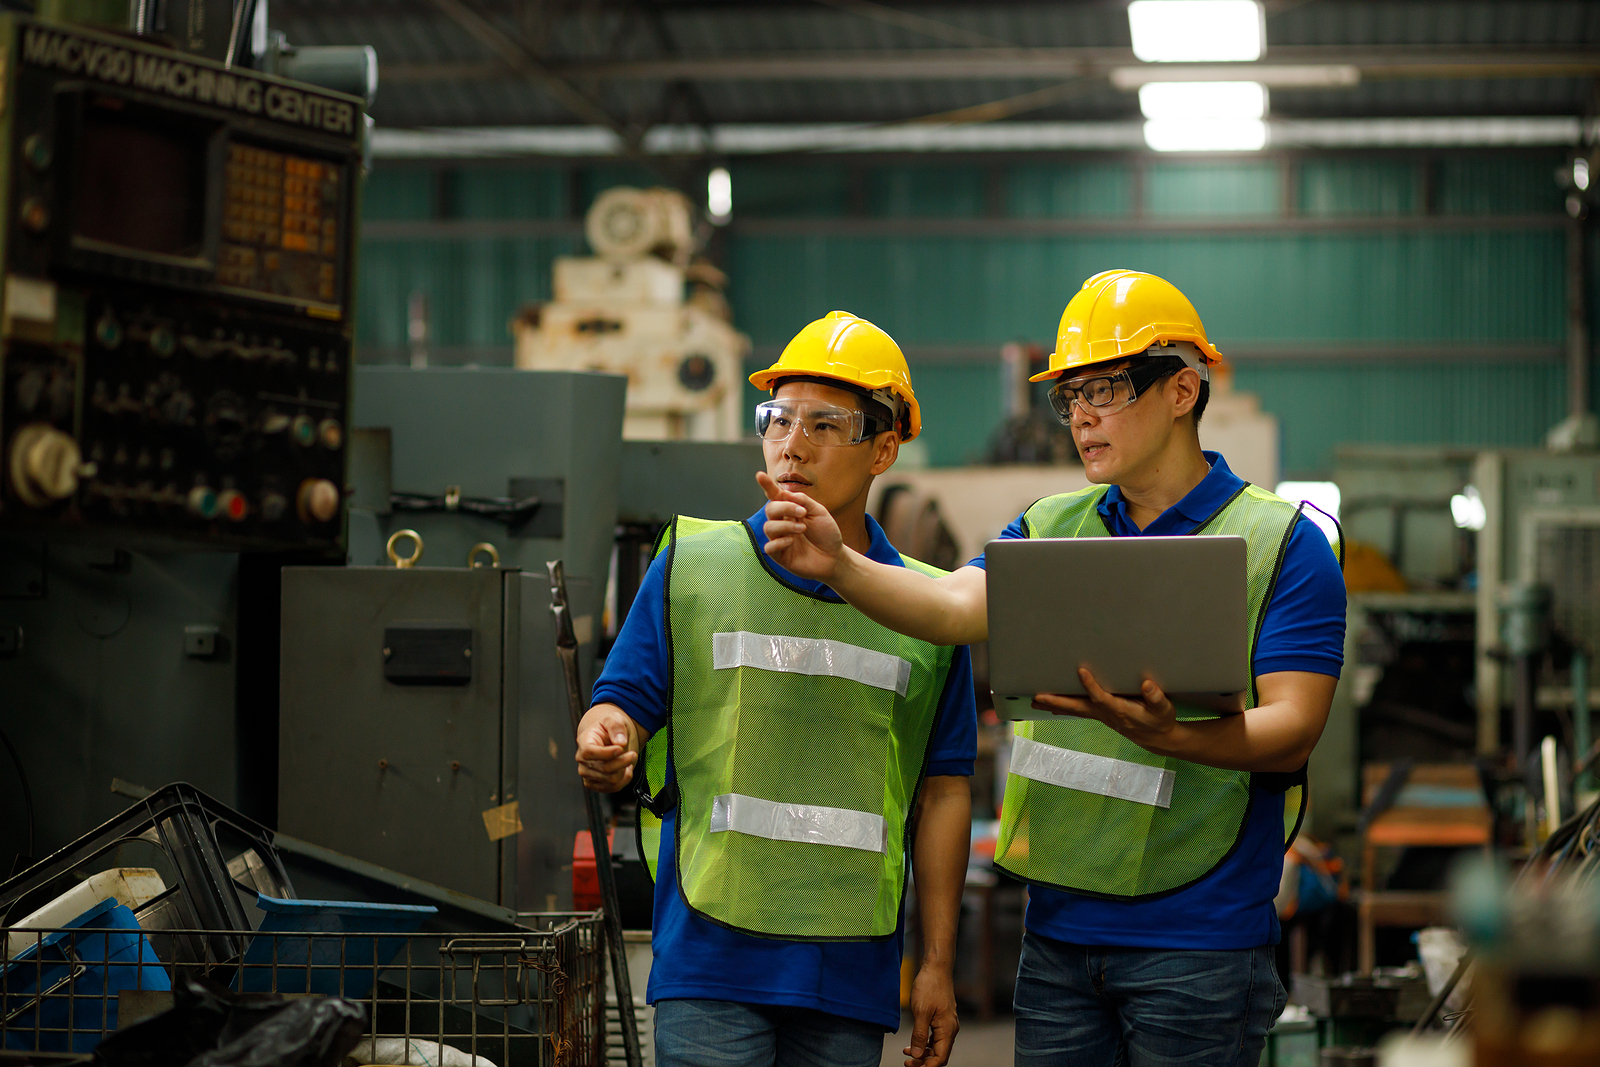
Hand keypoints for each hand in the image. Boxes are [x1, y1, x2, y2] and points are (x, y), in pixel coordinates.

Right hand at [574, 704, 639, 792]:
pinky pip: (612, 788)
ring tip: (628, 760)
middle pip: (604, 768)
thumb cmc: (608, 728)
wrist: (606, 737)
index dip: (607, 753)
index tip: (621, 748)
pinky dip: (623, 780)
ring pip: (610, 780)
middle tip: (633, 754)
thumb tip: (620, 742)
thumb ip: (616, 727)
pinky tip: (626, 769)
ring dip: (624, 770)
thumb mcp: (614, 719)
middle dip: (623, 761)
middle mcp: (582, 759)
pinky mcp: (595, 783)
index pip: (590, 752)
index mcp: (584, 741)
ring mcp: (587, 773)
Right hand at [756, 471, 845, 580]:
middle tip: (803, 512)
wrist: (834, 557)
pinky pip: (770, 547)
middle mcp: (783, 523)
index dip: (767, 486)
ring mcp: (780, 539)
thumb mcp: (819, 512)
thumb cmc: (826, 534)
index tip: (759, 475)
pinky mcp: (780, 556)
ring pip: (769, 527)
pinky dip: (779, 542)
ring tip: (802, 529)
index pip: (775, 497)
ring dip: (785, 526)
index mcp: (791, 511)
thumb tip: (786, 493)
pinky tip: (792, 542)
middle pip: (770, 509)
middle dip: (784, 508)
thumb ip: (803, 501)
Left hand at [902, 964, 957, 1066]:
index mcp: (947, 1029)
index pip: (941, 1058)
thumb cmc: (929, 987)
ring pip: (936, 1047)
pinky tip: (912, 1042)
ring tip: (906, 1053)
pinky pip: (935, 1037)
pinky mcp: (941, 1018)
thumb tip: (916, 1054)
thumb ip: (919, 1035)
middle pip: (939, 1054)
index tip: (912, 1066)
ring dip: (923, 1052)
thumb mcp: (921, 1012)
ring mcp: (946, 1024)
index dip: (927, 1066)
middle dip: (923, 1061)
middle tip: (907, 1062)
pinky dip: (924, 1042)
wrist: (936, 968)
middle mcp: (950, 1029)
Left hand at [1032, 667, 1179, 754]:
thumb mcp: (1163, 709)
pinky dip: (1064, 707)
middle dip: (1057, 702)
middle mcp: (1107, 715)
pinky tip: (1051, 706)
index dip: (1091, 686)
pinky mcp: (1101, 715)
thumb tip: (1147, 685)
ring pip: (1075, 710)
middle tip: (1037, 697)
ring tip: (1035, 701)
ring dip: (1055, 705)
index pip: (1102, 698)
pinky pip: (1079, 711)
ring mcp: (1102, 716)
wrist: (1158, 739)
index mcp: (1121, 711)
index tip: (1081, 671)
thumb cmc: (1160, 721)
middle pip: (1078, 708)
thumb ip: (1156, 697)